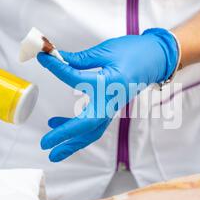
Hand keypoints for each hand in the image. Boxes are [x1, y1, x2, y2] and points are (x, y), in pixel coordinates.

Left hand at [37, 28, 178, 161]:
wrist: (156, 60)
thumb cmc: (135, 52)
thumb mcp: (106, 51)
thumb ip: (81, 59)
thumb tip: (57, 58)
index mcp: (110, 82)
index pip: (76, 79)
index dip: (58, 68)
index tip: (44, 59)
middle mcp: (111, 100)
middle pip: (87, 124)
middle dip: (66, 136)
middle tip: (45, 143)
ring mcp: (112, 107)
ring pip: (91, 131)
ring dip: (71, 142)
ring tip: (51, 149)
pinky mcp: (110, 109)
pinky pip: (93, 125)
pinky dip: (77, 130)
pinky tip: (58, 124)